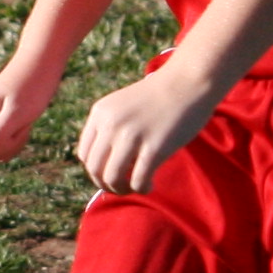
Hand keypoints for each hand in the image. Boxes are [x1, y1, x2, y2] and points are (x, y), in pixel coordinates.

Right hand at [0, 61, 54, 163]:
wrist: (41, 62)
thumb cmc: (34, 85)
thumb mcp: (19, 113)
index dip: (11, 143)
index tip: (22, 120)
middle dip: (14, 141)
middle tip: (25, 117)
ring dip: (17, 138)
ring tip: (24, 115)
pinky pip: (2, 142)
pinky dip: (17, 135)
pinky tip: (22, 118)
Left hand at [73, 63, 222, 195]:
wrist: (188, 81)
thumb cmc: (159, 97)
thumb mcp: (122, 106)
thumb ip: (109, 129)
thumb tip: (104, 169)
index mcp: (100, 113)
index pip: (84, 154)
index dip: (96, 171)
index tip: (112, 173)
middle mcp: (111, 124)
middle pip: (95, 169)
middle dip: (106, 185)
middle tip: (123, 187)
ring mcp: (131, 136)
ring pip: (112, 179)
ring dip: (122, 190)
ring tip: (134, 188)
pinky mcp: (154, 148)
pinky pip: (138, 181)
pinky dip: (142, 189)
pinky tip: (150, 185)